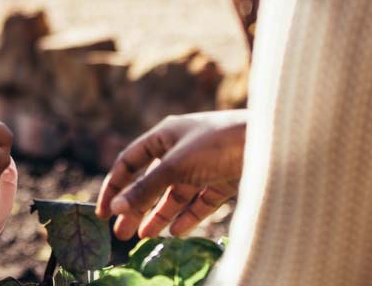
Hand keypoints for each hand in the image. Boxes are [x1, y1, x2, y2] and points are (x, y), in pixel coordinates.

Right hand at [96, 110, 246, 238]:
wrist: (268, 143)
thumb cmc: (216, 144)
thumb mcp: (175, 166)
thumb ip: (145, 189)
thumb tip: (116, 208)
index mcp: (165, 135)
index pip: (130, 161)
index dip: (114, 186)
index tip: (103, 212)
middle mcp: (182, 149)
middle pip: (152, 182)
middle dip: (136, 207)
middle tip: (121, 234)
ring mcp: (203, 166)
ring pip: (175, 195)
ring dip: (159, 215)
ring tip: (143, 237)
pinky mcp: (223, 180)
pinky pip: (199, 202)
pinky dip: (187, 216)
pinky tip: (175, 233)